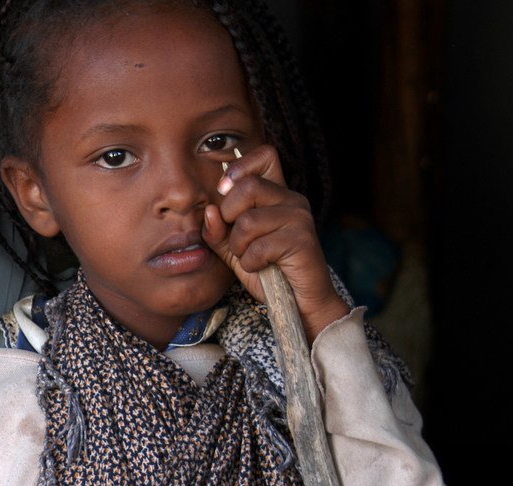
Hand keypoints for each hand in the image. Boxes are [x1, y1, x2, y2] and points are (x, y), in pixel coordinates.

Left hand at [202, 145, 349, 339]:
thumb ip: (217, 230)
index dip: (239, 167)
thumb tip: (209, 211)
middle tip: (237, 239)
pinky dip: (251, 262)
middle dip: (229, 215)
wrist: (297, 302)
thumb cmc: (266, 270)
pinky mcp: (303, 240)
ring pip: (248, 220)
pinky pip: (259, 246)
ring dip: (239, 246)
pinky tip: (262, 267)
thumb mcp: (233, 249)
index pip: (265, 155)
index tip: (223, 190)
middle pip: (248, 186)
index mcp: (276, 194)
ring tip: (251, 257)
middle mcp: (292, 199)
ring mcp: (300, 218)